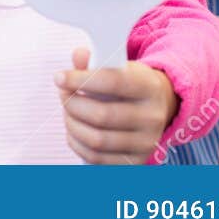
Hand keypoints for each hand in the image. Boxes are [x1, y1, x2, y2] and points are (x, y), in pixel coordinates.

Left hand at [55, 46, 179, 164]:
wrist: (159, 106)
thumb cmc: (130, 83)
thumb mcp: (119, 65)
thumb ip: (95, 59)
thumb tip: (78, 56)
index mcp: (148, 87)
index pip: (113, 82)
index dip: (80, 80)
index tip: (59, 77)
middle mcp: (152, 117)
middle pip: (102, 116)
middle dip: (73, 104)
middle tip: (63, 94)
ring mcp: (146, 143)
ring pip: (97, 140)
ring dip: (72, 125)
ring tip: (67, 112)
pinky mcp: (136, 161)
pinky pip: (97, 158)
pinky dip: (78, 143)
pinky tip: (74, 129)